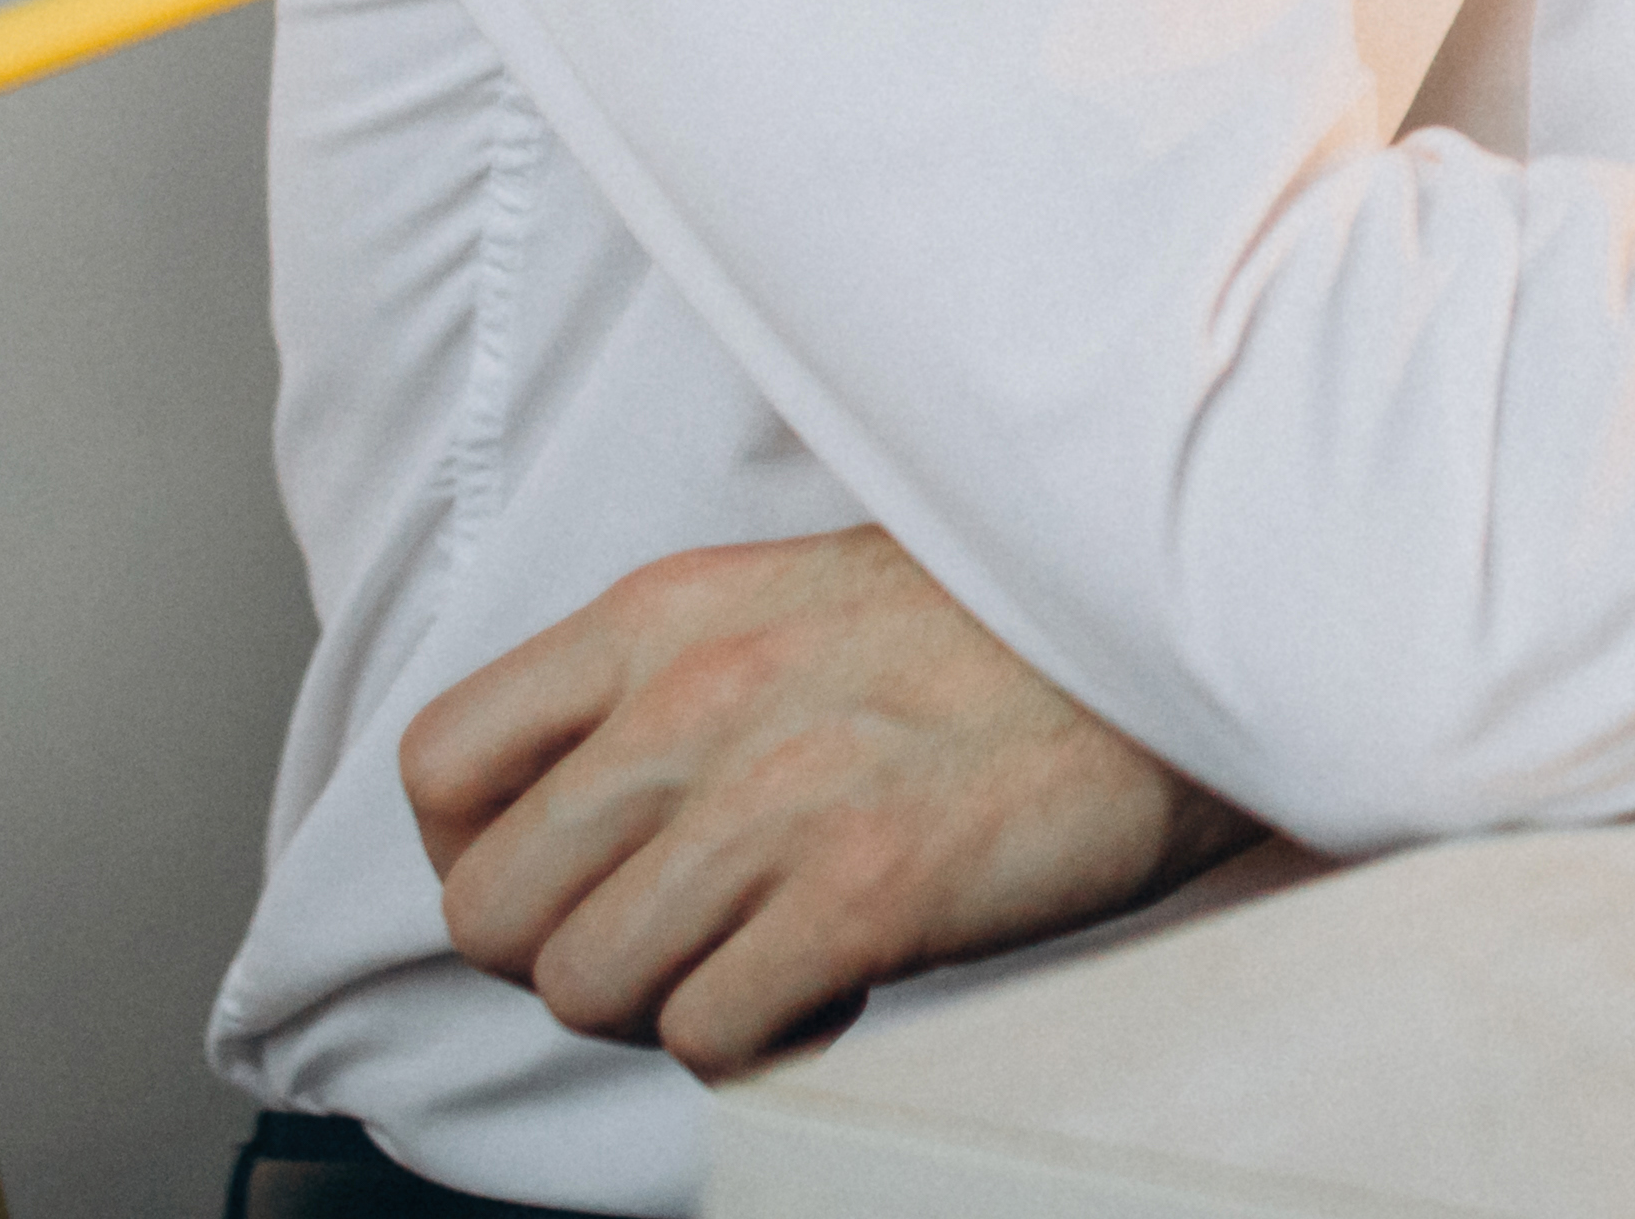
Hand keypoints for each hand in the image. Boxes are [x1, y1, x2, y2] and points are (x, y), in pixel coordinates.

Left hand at [400, 526, 1260, 1077]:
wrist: (1194, 620)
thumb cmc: (1011, 619)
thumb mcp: (801, 593)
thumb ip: (678, 676)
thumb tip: (589, 800)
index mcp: (666, 613)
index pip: (441, 766)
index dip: (477, 855)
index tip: (561, 880)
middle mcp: (696, 699)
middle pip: (491, 909)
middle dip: (571, 953)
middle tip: (675, 942)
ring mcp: (775, 799)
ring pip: (587, 988)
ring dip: (670, 1003)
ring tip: (769, 958)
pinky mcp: (862, 893)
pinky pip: (709, 1036)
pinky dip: (762, 1041)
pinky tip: (836, 986)